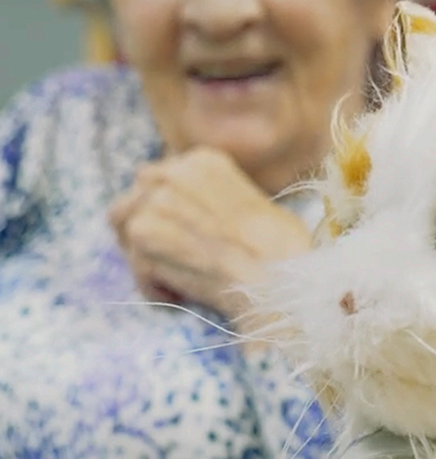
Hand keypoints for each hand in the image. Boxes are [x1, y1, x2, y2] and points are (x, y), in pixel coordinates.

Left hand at [109, 147, 311, 331]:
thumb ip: (221, 203)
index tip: (187, 239)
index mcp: (203, 162)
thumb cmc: (284, 253)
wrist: (279, 282)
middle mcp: (174, 172)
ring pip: (128, 231)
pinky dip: (154, 287)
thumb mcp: (257, 207)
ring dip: (146, 258)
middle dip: (149, 232)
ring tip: (176, 279)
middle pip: (135, 200)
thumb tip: (210, 221)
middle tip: (172, 260)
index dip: (170, 215)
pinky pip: (135, 264)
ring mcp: (156, 201)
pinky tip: (181, 296)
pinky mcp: (144, 234)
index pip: (160, 180)